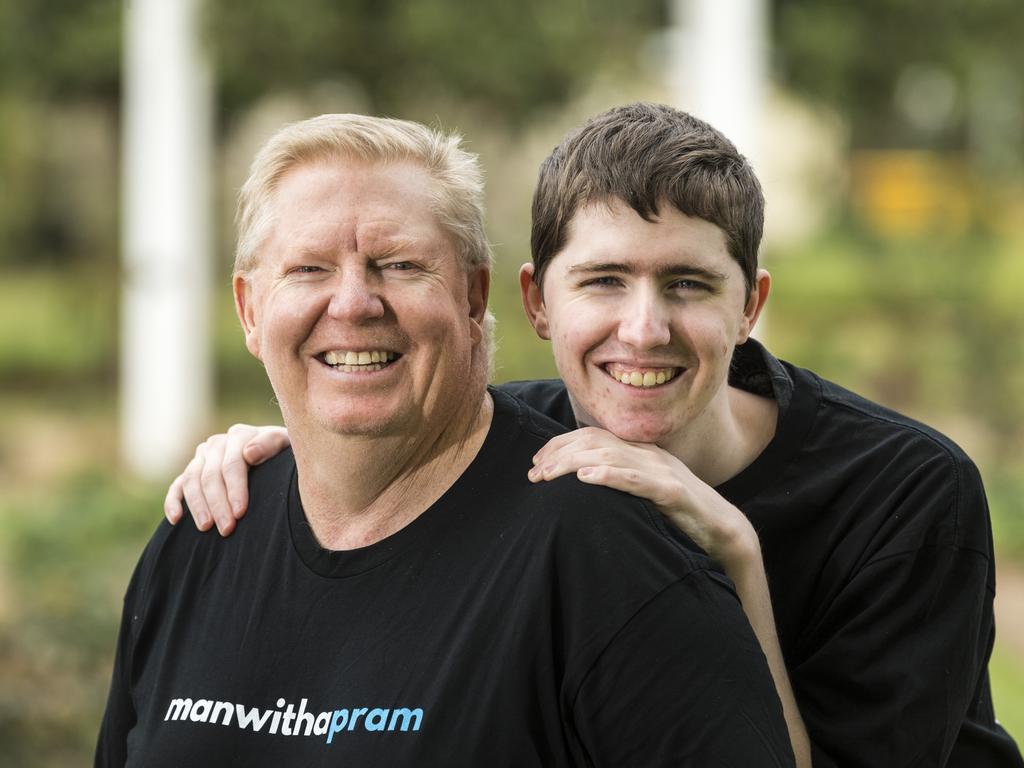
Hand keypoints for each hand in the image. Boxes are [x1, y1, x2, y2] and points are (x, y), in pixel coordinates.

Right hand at [163, 424, 290, 535]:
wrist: (278, 457)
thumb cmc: (284, 455)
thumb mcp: (287, 445)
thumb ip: (271, 444)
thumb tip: (248, 453)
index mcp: (240, 435)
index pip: (232, 464)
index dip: (235, 489)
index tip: (241, 513)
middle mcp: (218, 444)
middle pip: (211, 476)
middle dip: (218, 504)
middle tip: (227, 529)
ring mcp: (202, 457)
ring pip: (192, 481)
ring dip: (198, 506)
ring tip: (206, 528)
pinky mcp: (192, 471)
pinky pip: (178, 486)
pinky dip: (173, 502)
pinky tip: (175, 519)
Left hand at [528, 427, 756, 565]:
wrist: (722, 529)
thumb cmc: (677, 514)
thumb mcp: (641, 491)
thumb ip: (616, 481)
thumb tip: (577, 483)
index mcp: (639, 452)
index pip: (592, 437)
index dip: (560, 446)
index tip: (536, 463)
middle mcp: (648, 455)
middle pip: (595, 443)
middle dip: (559, 455)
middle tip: (534, 474)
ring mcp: (661, 471)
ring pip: (610, 456)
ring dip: (573, 464)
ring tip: (548, 476)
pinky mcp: (672, 492)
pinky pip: (637, 480)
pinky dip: (610, 476)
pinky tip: (586, 479)